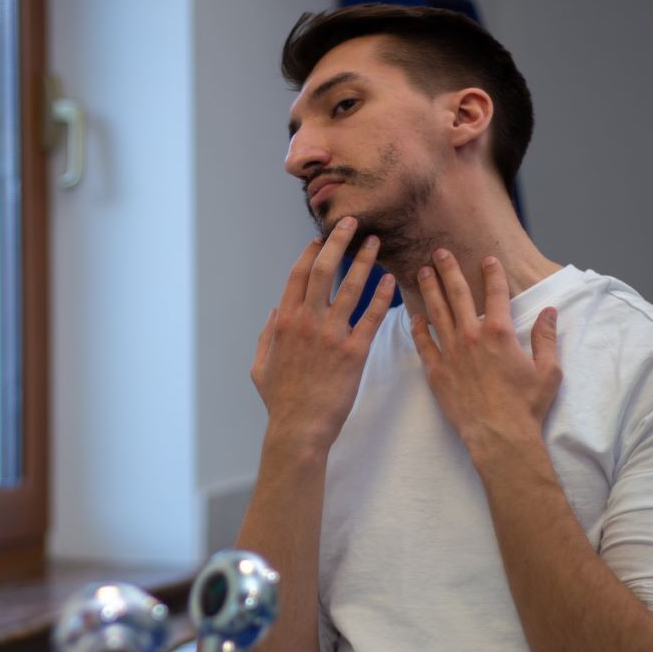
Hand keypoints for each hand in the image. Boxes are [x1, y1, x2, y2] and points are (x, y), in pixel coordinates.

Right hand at [251, 217, 395, 455]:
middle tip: (352, 223)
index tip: (320, 238)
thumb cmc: (280, 401)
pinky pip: (372, 317)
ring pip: (351, 287)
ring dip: (365, 261)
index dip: (309, 253)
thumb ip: (266, 336)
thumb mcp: (260, 366)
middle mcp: (308, 322)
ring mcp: (332, 336)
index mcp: (284, 322)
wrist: (299, 428)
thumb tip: (274, 312)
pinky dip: (383, 296)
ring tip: (376, 244)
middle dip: (338, 242)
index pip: (297, 276)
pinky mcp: (355, 352)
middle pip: (323, 270)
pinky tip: (392, 281)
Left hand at [410, 250, 560, 456]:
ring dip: (428, 289)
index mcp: (499, 332)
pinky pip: (422, 343)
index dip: (491, 272)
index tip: (485, 258)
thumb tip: (550, 313)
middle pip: (457, 294)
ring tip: (421, 271)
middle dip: (448, 269)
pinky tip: (411, 315)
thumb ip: (547, 338)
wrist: (499, 436)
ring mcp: (450, 353)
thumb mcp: (548, 370)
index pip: (494, 293)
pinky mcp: (436, 371)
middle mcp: (471, 336)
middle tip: (439, 252)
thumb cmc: (527, 405)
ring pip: (436, 312)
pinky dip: (416, 327)